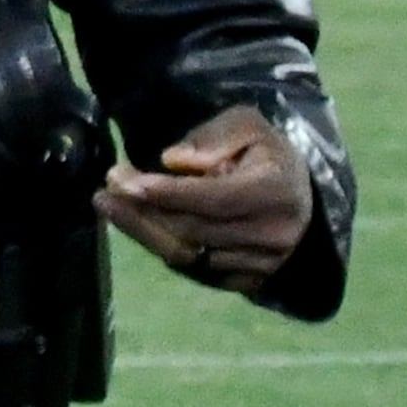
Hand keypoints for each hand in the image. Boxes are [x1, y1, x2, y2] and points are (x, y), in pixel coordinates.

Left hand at [98, 105, 313, 294]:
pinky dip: (161, 247)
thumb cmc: (263, 152)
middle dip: (143, 209)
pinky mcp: (248, 282)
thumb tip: (172, 161)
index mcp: (277, 192)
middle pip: (194, 230)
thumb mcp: (246, 124)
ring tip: (108, 204)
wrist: (299, 195)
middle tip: (108, 186)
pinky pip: (195, 270)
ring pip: (189, 255)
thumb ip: (212, 136)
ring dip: (142, 230)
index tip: (123, 180)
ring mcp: (262, 264)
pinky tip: (136, 225)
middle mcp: (274, 235)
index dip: (166, 192)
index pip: (214, 198)